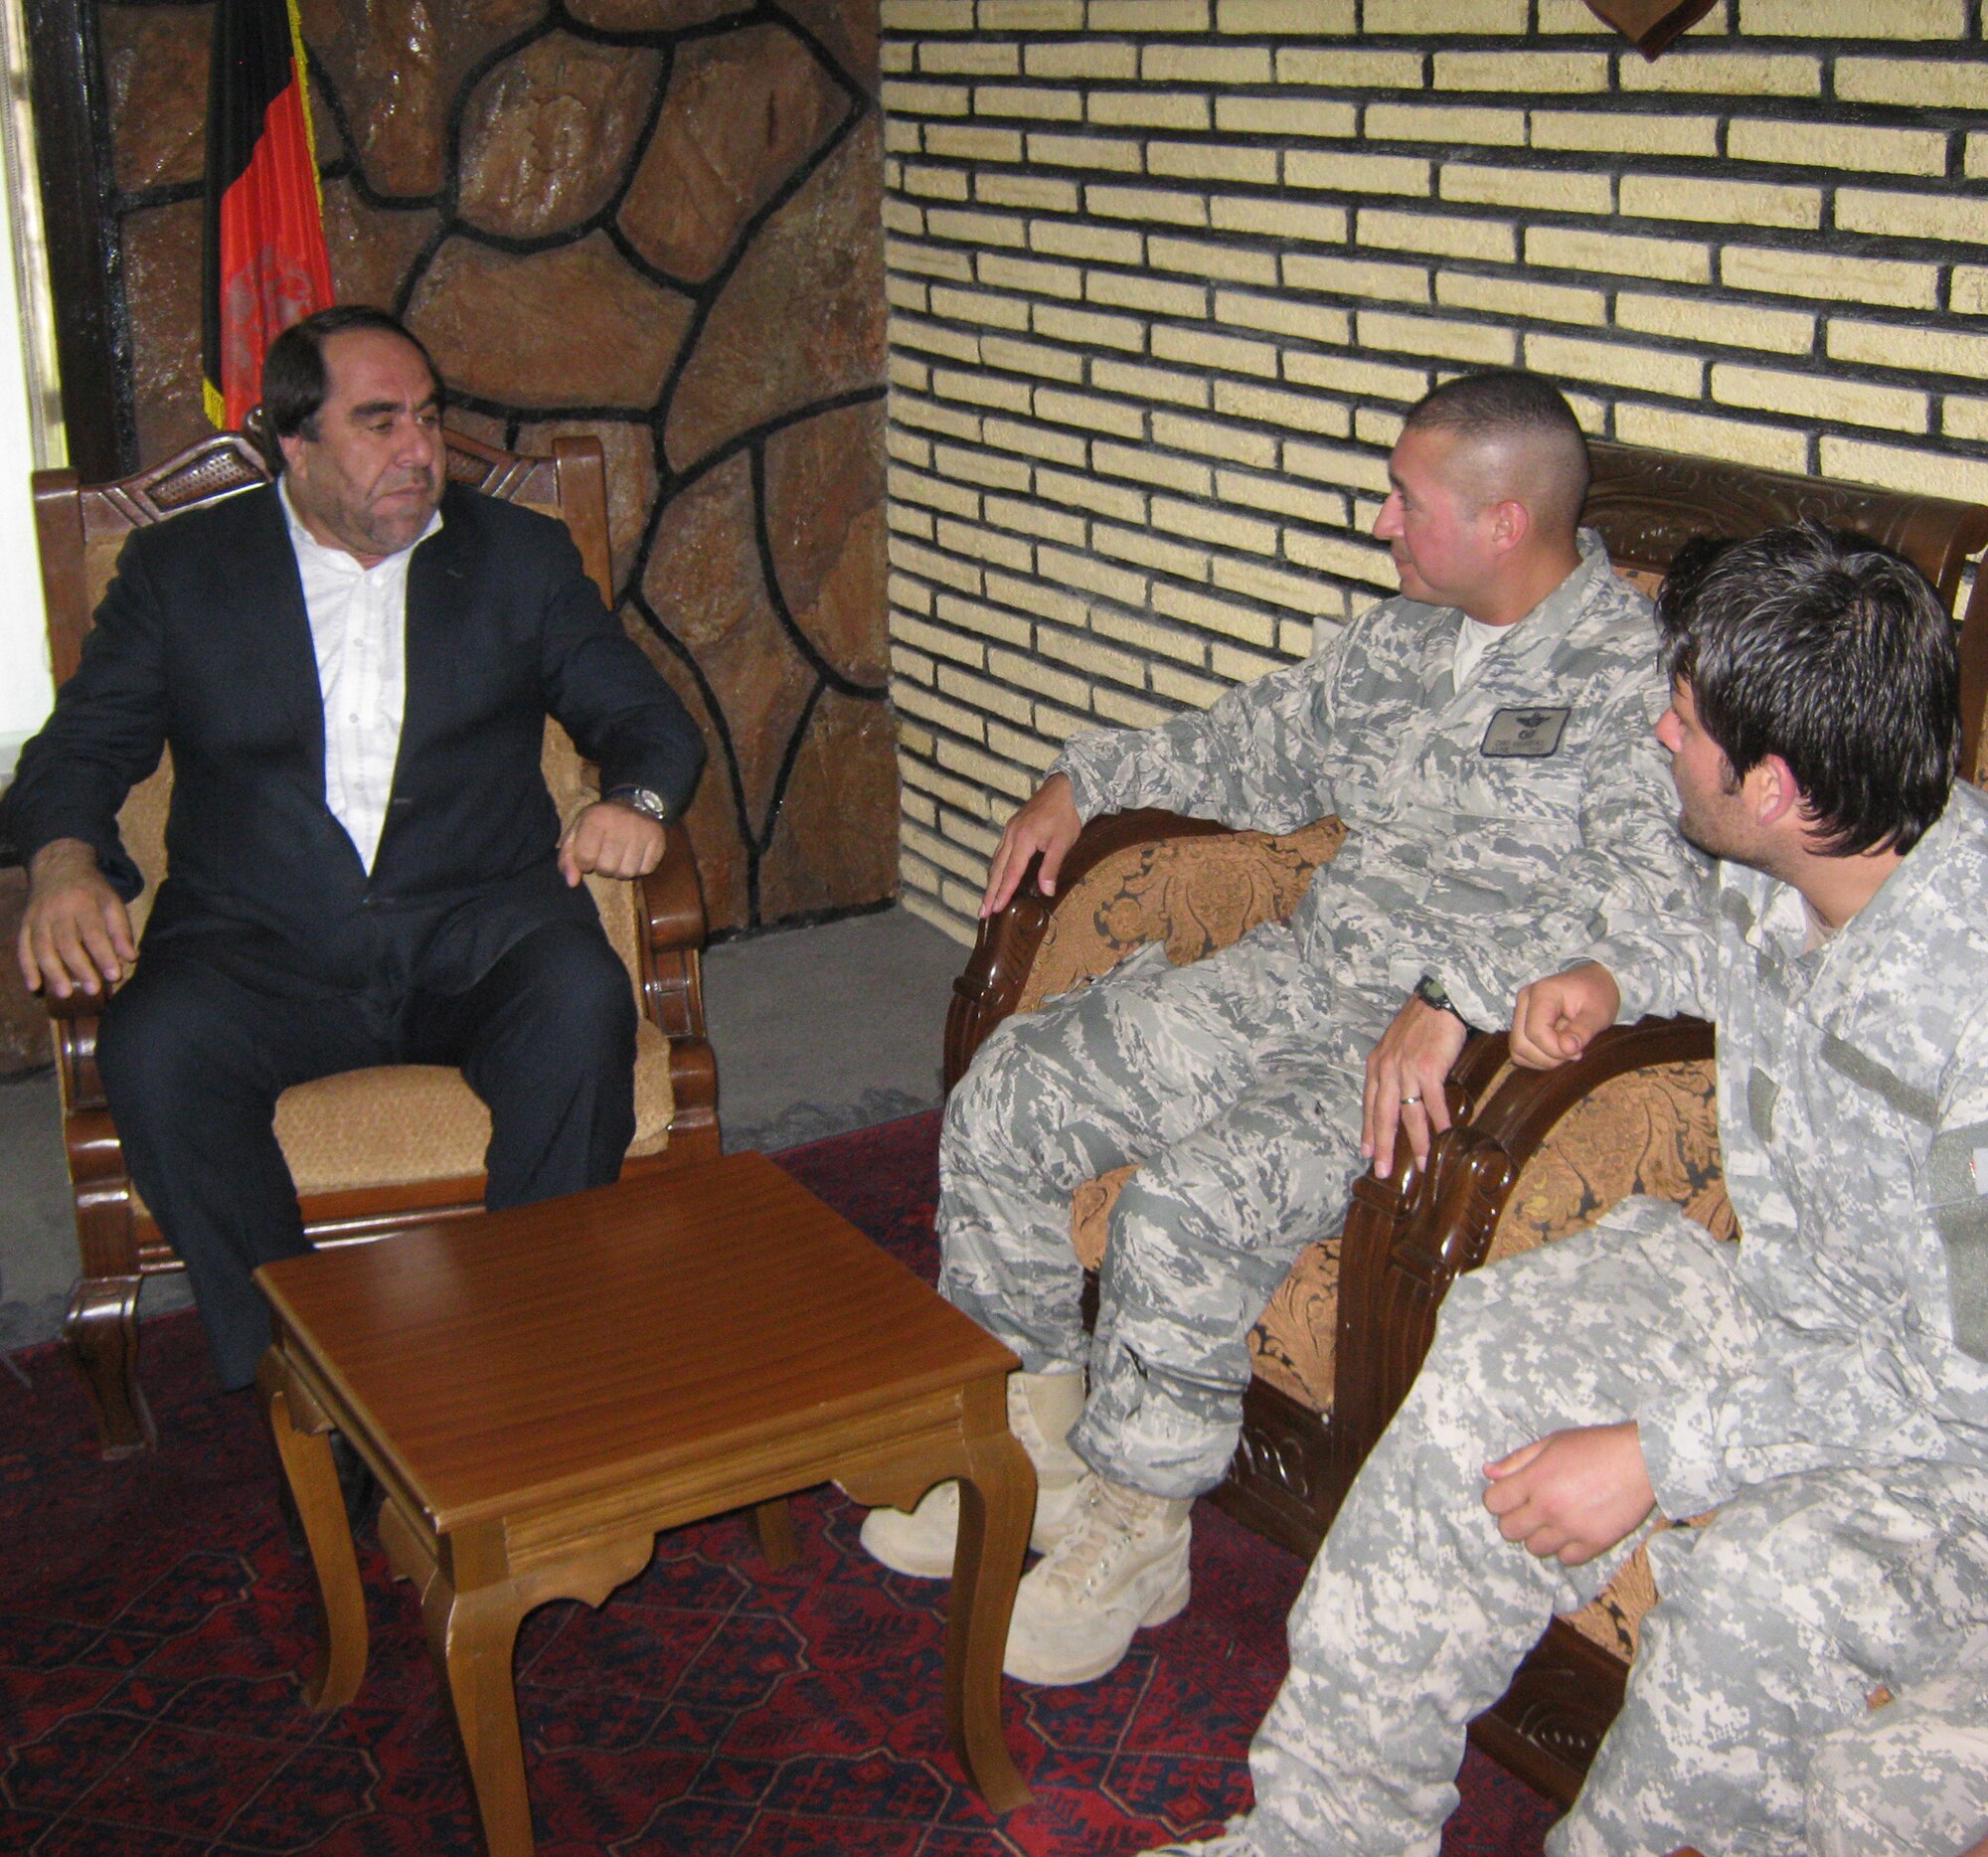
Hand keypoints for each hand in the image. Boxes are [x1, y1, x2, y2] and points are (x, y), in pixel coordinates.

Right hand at [18, 838, 136, 999]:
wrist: (59, 866)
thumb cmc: (91, 890)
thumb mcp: (112, 902)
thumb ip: (120, 930)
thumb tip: (131, 958)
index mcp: (83, 903)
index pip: (94, 933)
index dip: (104, 955)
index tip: (115, 975)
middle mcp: (57, 910)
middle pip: (67, 942)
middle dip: (80, 968)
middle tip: (92, 990)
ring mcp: (37, 917)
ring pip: (41, 947)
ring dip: (52, 972)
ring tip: (65, 993)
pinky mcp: (24, 923)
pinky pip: (22, 947)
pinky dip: (27, 967)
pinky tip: (34, 986)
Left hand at [558, 800, 667, 885]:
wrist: (635, 804)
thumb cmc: (600, 823)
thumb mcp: (577, 832)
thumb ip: (568, 857)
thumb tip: (571, 883)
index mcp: (596, 818)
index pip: (585, 858)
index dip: (584, 864)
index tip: (588, 857)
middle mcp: (621, 823)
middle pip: (607, 868)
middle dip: (603, 868)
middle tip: (606, 856)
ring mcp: (643, 831)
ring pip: (627, 872)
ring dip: (620, 870)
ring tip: (620, 857)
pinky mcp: (659, 840)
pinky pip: (646, 870)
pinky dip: (639, 868)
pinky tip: (635, 855)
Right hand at [980, 773, 1081, 917]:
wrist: (1065, 787)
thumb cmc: (1066, 815)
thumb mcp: (1062, 842)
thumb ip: (1051, 867)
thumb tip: (1046, 891)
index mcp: (1023, 840)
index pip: (1010, 873)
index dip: (1003, 893)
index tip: (995, 910)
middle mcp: (1011, 835)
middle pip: (997, 869)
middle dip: (990, 892)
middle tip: (982, 912)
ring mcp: (1010, 830)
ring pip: (996, 860)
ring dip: (991, 881)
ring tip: (987, 899)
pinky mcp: (1013, 827)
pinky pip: (1000, 851)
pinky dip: (996, 867)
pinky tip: (997, 875)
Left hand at [1361, 994, 1469, 1180]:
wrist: (1439, 999)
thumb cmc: (1421, 1022)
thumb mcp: (1395, 1045)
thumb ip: (1392, 1069)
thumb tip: (1398, 1095)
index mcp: (1377, 1064)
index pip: (1368, 1104)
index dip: (1367, 1130)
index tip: (1366, 1153)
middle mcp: (1387, 1069)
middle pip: (1382, 1115)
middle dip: (1382, 1146)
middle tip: (1382, 1171)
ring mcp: (1407, 1070)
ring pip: (1408, 1114)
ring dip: (1416, 1142)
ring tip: (1422, 1164)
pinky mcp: (1429, 1069)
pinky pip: (1434, 1103)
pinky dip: (1440, 1122)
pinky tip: (1445, 1136)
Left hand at [1482, 1421, 1654, 1565]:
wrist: (1641, 1460)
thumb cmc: (1595, 1445)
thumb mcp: (1551, 1443)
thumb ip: (1517, 1460)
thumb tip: (1488, 1472)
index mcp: (1535, 1481)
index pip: (1494, 1503)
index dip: (1498, 1498)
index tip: (1511, 1494)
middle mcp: (1549, 1509)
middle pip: (1510, 1531)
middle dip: (1514, 1519)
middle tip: (1530, 1507)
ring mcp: (1572, 1529)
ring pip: (1535, 1549)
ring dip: (1538, 1535)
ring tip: (1553, 1519)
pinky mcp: (1595, 1543)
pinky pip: (1566, 1559)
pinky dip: (1565, 1548)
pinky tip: (1572, 1531)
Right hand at [1510, 962, 1620, 1069]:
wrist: (1596, 983)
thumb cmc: (1599, 995)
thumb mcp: (1599, 1013)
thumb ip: (1582, 1030)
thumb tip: (1566, 1049)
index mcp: (1542, 993)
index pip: (1535, 1032)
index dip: (1554, 1050)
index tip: (1578, 1051)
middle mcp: (1524, 1000)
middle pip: (1520, 1043)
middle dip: (1548, 1057)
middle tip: (1573, 1052)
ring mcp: (1520, 1010)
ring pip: (1517, 1049)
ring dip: (1543, 1059)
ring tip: (1566, 1049)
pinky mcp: (1521, 1022)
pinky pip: (1520, 1050)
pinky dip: (1537, 1058)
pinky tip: (1557, 1049)